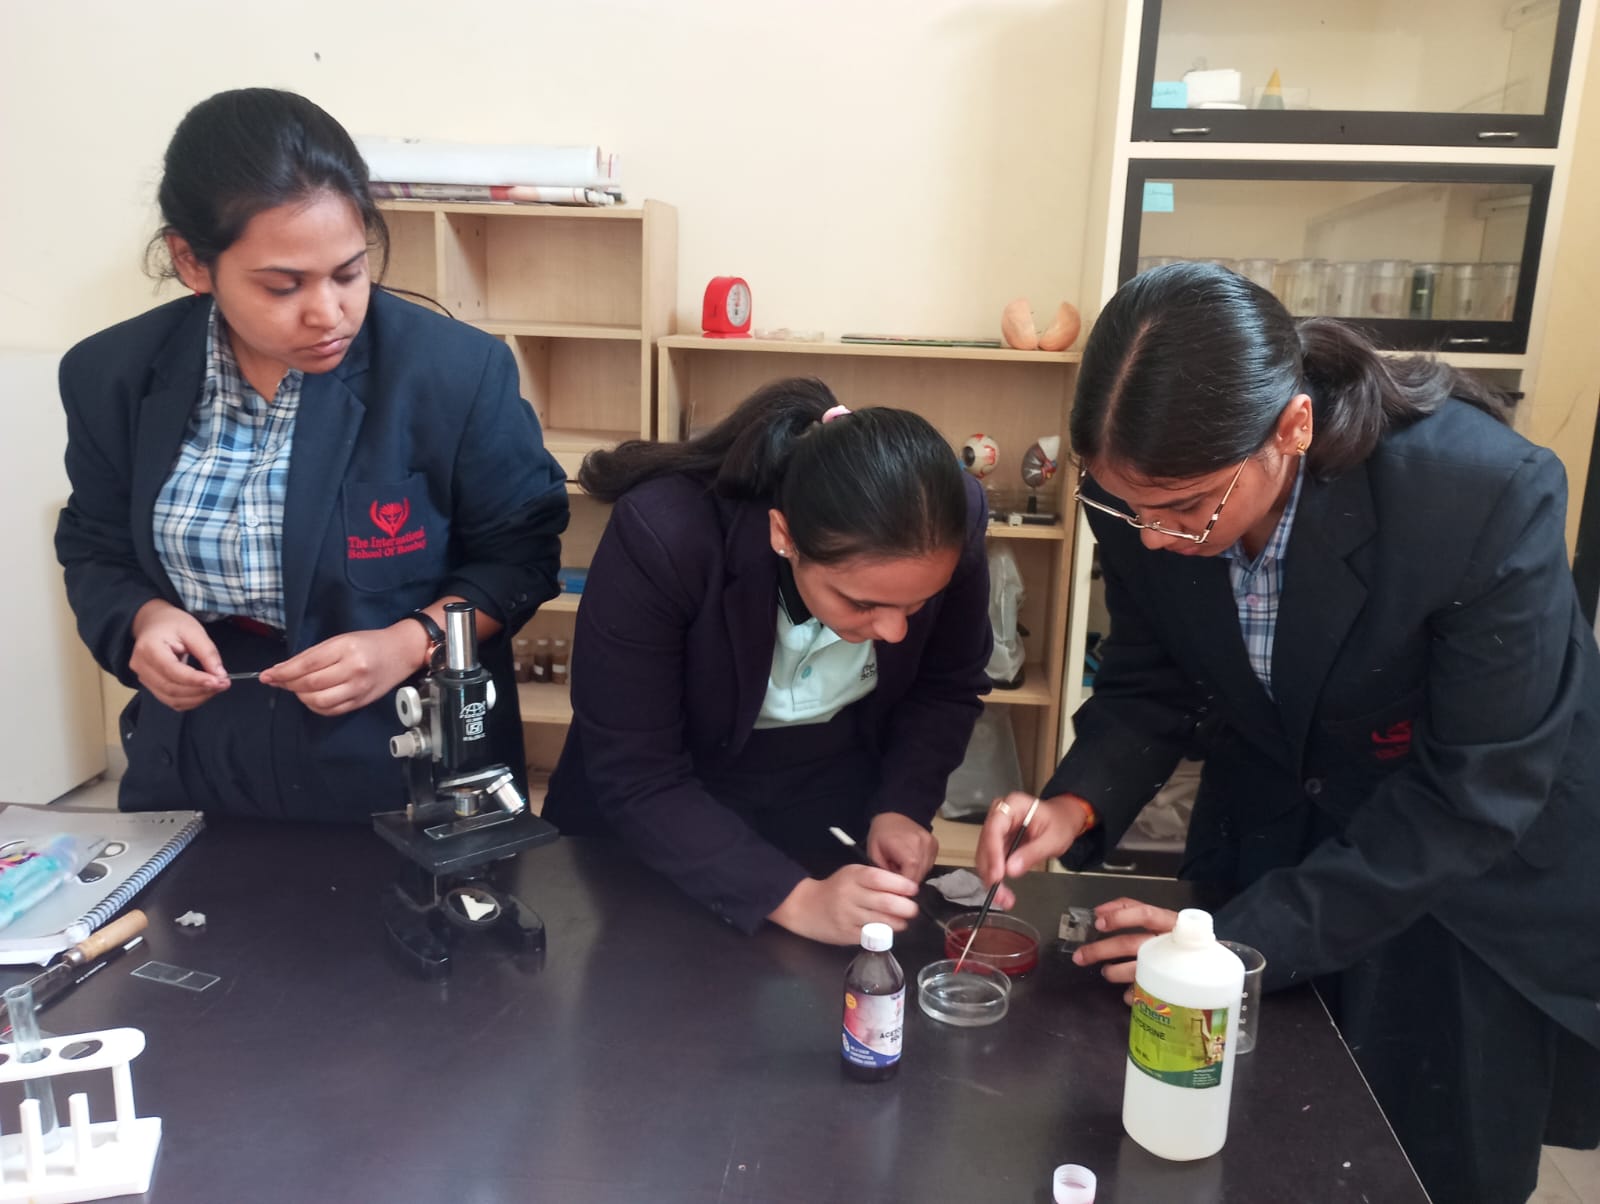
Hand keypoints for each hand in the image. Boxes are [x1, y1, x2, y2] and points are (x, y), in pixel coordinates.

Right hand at [129, 599, 228, 710]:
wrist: (154, 623)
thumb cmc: (172, 624)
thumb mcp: (193, 630)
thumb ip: (207, 652)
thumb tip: (219, 675)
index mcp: (148, 648)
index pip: (172, 671)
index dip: (196, 679)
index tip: (218, 681)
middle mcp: (141, 666)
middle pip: (172, 688)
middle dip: (201, 690)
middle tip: (224, 683)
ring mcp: (143, 678)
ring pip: (172, 699)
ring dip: (198, 697)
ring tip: (217, 687)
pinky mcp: (151, 686)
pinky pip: (171, 701)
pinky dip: (191, 700)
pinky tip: (204, 691)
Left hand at [261, 622, 426, 715]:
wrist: (402, 652)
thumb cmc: (369, 642)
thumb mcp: (341, 640)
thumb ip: (313, 655)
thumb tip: (282, 670)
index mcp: (347, 649)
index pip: (307, 664)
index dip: (284, 672)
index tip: (266, 676)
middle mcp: (354, 670)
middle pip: (311, 684)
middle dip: (288, 685)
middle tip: (278, 681)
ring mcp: (358, 688)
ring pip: (319, 701)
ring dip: (301, 697)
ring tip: (297, 689)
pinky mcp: (361, 702)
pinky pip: (331, 711)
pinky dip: (315, 707)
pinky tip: (312, 698)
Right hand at [767, 864, 920, 944]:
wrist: (806, 907)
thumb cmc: (835, 888)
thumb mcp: (852, 875)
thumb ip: (874, 879)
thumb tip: (904, 888)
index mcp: (853, 876)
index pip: (880, 879)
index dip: (901, 884)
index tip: (913, 890)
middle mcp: (850, 895)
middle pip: (884, 902)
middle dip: (905, 907)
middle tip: (913, 909)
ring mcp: (847, 916)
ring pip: (881, 921)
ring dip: (899, 922)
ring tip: (904, 920)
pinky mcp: (846, 934)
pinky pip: (872, 936)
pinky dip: (886, 934)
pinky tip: (890, 930)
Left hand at [866, 812, 937, 883]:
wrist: (893, 815)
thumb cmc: (881, 834)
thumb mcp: (874, 854)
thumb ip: (884, 873)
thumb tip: (893, 890)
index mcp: (907, 846)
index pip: (911, 876)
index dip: (904, 886)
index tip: (897, 891)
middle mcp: (923, 844)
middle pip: (920, 874)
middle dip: (908, 881)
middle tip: (897, 876)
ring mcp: (931, 844)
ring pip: (926, 871)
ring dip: (915, 874)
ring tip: (902, 866)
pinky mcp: (935, 845)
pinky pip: (929, 864)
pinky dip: (920, 867)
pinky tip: (910, 860)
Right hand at [973, 791, 1090, 909]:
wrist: (1063, 820)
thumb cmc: (1060, 823)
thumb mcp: (1053, 839)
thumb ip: (1032, 853)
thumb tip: (1011, 870)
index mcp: (1013, 805)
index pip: (994, 828)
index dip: (993, 853)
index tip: (997, 875)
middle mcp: (1000, 814)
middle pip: (985, 844)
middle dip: (990, 871)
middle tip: (1000, 894)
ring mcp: (997, 828)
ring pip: (985, 855)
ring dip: (991, 878)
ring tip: (1003, 897)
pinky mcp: (998, 841)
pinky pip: (992, 860)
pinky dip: (996, 876)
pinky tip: (1002, 891)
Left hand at [1072, 897, 1179, 1003]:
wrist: (1212, 964)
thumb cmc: (1176, 937)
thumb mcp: (1158, 917)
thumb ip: (1130, 909)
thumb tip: (1098, 911)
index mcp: (1167, 921)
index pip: (1144, 912)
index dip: (1120, 916)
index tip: (1098, 923)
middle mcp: (1167, 942)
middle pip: (1129, 944)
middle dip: (1100, 950)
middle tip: (1080, 957)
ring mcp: (1169, 965)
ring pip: (1134, 969)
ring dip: (1113, 972)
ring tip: (1106, 972)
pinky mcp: (1170, 987)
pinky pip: (1145, 992)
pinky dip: (1131, 994)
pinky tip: (1126, 994)